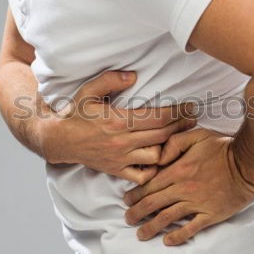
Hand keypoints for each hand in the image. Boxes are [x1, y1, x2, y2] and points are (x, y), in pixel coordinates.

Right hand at [42, 70, 196, 183]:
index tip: (190, 107)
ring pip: (156, 157)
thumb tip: (133, 76)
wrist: (60, 140)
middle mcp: (122, 141)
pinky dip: (154, 170)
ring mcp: (120, 158)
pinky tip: (160, 160)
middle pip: (162, 135)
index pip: (157, 117)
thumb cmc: (76, 114)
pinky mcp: (116, 171)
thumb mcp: (88, 91)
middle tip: (193, 118)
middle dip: (182, 126)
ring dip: (170, 148)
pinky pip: (142, 176)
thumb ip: (110, 80)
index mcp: (118, 121)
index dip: (178, 112)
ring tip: (180, 137)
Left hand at [122, 128, 253, 244]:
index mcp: (177, 170)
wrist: (248, 163)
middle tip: (128, 219)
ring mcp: (197, 203)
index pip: (149, 185)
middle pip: (153, 204)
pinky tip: (167, 241)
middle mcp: (183, 189)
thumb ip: (174, 142)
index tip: (126, 200)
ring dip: (151, 228)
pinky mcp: (211, 214)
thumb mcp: (196, 135)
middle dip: (137, 213)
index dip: (135, 194)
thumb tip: (158, 157)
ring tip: (141, 234)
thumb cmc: (223, 147)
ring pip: (167, 218)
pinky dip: (177, 236)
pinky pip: (191, 229)